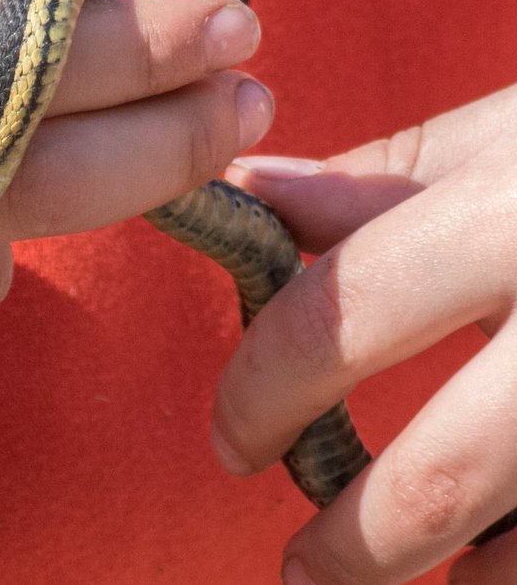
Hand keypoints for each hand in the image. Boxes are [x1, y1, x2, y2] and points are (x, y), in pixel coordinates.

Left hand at [211, 84, 516, 582]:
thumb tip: (252, 191)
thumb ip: (385, 176)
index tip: (231, 436)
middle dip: (350, 547)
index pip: (345, 312)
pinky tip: (494, 564)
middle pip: (444, 477)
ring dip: (449, 575)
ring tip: (388, 571)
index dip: (262, 388)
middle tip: (299, 569)